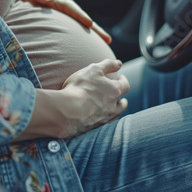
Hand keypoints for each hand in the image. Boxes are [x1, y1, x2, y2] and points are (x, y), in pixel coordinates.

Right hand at [14, 59, 128, 141]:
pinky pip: (104, 123)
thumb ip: (107, 64)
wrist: (65, 111)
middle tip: (114, 92)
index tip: (119, 77)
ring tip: (109, 105)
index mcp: (114, 91)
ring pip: (115, 114)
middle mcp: (113, 107)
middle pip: (122, 102)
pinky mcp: (95, 129)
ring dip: (114, 109)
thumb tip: (119, 63)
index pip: (125, 85)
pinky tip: (98, 115)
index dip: (123, 80)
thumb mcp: (93, 70)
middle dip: (119, 96)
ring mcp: (105, 119)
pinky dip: (104, 118)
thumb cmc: (79, 87)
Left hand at [19, 0, 111, 43]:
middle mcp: (65, 11)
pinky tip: (93, 47)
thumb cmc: (25, 1)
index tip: (90, 23)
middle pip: (83, 19)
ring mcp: (65, 20)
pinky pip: (77, 32)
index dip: (80, 15)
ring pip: (82, 26)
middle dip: (95, 29)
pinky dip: (85, 39)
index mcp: (57, 4)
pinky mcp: (64, 27)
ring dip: (94, 34)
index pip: (70, 8)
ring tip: (106, 42)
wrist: (21, 6)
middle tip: (107, 39)